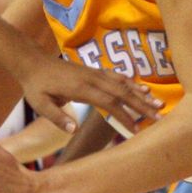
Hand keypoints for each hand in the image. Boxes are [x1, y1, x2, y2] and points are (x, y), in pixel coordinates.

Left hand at [16, 58, 160, 134]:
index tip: (135, 129)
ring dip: (141, 94)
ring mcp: (94, 73)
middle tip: (159, 116)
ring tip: (158, 103)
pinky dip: (132, 83)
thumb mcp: (39, 104)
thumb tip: (73, 130)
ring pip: (123, 83)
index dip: (123, 116)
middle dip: (141, 105)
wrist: (32, 62)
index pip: (108, 102)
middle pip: (122, 92)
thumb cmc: (35, 86)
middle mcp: (91, 78)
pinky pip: (117, 76)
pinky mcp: (94, 71)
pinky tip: (143, 90)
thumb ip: (56, 117)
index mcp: (80, 88)